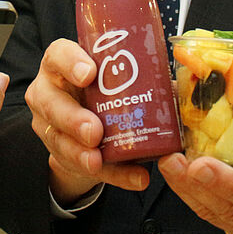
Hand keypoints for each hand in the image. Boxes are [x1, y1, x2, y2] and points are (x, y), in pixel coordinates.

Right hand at [25, 38, 150, 204]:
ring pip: (59, 139)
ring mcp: (48, 123)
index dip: (71, 63)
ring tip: (98, 160)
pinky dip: (112, 174)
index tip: (90, 75)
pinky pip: (82, 166)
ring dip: (80, 153)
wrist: (86, 121)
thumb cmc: (104, 87)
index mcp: (62, 62)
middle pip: (52, 103)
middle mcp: (49, 90)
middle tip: (94, 131)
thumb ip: (142, 74)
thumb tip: (184, 84)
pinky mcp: (59, 152)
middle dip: (73, 119)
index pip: (59, 55)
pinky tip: (134, 178)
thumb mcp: (114, 75)